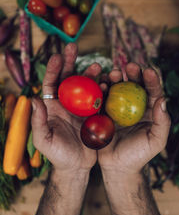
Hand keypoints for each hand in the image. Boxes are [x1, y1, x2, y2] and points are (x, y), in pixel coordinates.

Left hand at [31, 43, 100, 172]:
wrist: (77, 167)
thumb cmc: (58, 155)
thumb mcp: (45, 140)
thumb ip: (38, 121)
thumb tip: (33, 99)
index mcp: (53, 107)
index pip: (52, 84)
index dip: (54, 70)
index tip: (58, 56)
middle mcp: (67, 104)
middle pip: (69, 79)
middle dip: (70, 62)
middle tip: (74, 47)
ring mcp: (82, 108)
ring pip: (86, 86)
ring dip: (91, 75)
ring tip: (98, 67)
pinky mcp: (95, 114)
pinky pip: (100, 99)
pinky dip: (104, 90)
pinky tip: (109, 83)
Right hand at [98, 63, 170, 174]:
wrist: (117, 167)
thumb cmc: (139, 155)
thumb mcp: (156, 141)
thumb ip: (162, 122)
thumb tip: (163, 100)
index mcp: (149, 111)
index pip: (152, 92)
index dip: (151, 80)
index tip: (148, 70)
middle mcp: (134, 107)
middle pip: (135, 86)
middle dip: (133, 74)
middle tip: (129, 66)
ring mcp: (118, 109)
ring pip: (118, 89)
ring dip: (116, 78)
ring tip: (114, 73)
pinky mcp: (104, 113)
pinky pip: (103, 99)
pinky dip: (102, 89)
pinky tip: (102, 84)